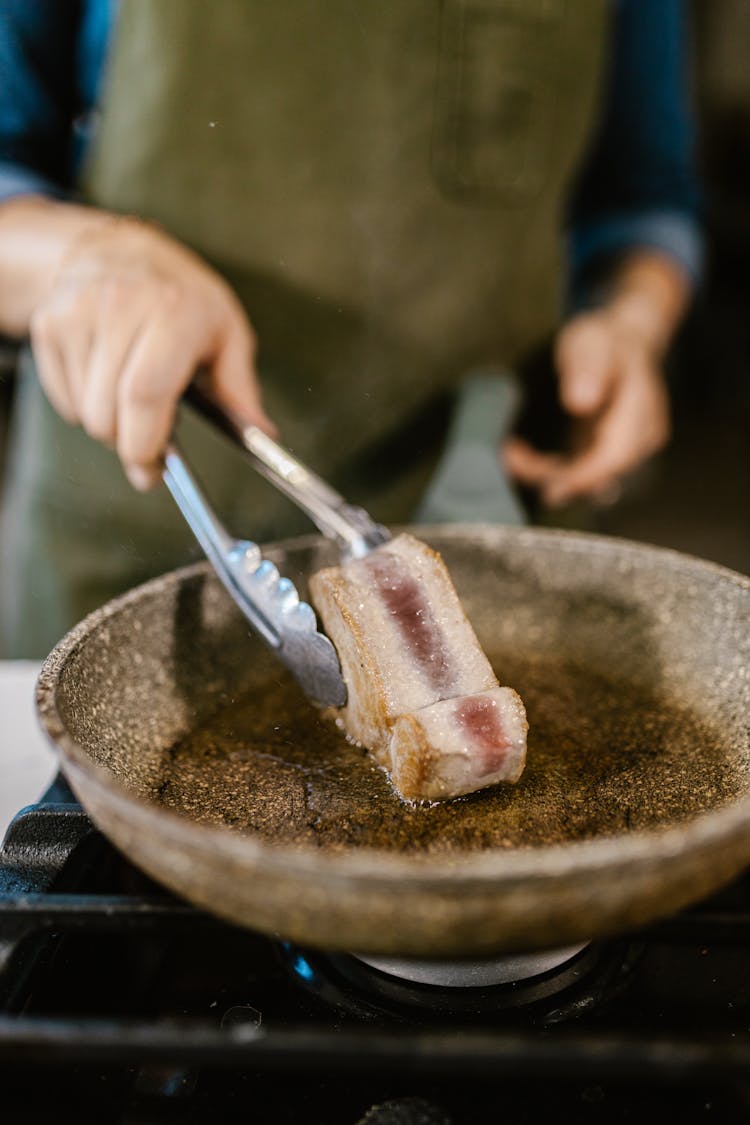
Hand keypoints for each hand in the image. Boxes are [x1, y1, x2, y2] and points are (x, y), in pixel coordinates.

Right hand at [29, 214, 274, 489]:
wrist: (120, 250)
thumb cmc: (182, 296)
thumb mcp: (226, 332)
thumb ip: (240, 388)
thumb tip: (261, 433)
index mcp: (173, 312)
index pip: (144, 394)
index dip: (144, 444)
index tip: (153, 470)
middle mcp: (120, 306)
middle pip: (108, 414)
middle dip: (129, 442)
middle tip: (149, 434)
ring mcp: (78, 313)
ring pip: (84, 412)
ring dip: (109, 422)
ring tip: (130, 393)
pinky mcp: (49, 324)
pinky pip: (64, 399)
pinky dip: (84, 404)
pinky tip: (105, 376)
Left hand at [503, 305, 670, 507]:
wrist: (619, 342)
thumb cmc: (603, 341)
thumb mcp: (591, 344)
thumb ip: (587, 369)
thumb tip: (581, 401)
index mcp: (642, 412)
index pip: (616, 458)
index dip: (583, 478)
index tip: (549, 488)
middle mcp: (640, 438)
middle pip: (600, 476)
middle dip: (555, 477)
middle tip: (513, 460)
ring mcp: (625, 449)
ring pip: (586, 481)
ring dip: (546, 475)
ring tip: (511, 455)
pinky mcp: (606, 453)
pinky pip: (579, 473)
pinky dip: (549, 470)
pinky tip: (521, 455)